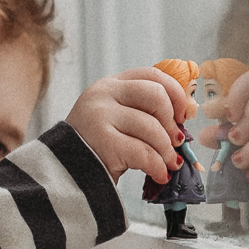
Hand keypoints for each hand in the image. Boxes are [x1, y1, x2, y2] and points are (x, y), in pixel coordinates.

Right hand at [66, 66, 192, 181]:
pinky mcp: (102, 142)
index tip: (182, 114)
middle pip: (155, 95)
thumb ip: (142, 110)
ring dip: (166, 151)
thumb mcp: (115, 118)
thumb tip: (185, 114)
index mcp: (110, 85)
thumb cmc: (96, 147)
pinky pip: (144, 153)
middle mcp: (103, 94)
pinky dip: (157, 166)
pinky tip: (159, 174)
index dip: (175, 93)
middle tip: (175, 141)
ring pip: (152, 127)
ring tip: (168, 164)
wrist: (63, 172)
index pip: (151, 75)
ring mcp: (100, 116)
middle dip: (171, 121)